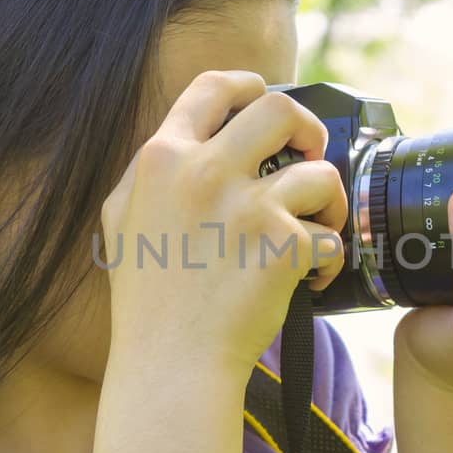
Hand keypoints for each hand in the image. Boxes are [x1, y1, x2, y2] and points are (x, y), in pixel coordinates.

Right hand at [101, 71, 346, 369]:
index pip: (212, 87)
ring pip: (321, 173)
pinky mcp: (282, 245)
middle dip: (308, 127)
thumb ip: (152, 175)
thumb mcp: (122, 222)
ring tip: (318, 229)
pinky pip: (330, 237)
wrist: (170, 366)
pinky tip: (312, 281)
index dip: (248, 86)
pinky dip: (330, 259)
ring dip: (330, 202)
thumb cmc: (147, 305)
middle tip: (311, 155)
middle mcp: (202, 172)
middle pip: (279, 108)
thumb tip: (185, 140)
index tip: (264, 99)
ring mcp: (245, 207)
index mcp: (160, 159)